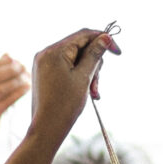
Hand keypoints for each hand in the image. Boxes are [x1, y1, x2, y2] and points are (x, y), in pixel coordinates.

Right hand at [0, 56, 29, 133]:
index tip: (18, 61)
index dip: (3, 63)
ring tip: (28, 78)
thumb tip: (8, 55)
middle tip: (24, 68)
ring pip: (0, 90)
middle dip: (10, 71)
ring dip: (16, 82)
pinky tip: (27, 88)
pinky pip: (6, 102)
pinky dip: (18, 94)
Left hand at [26, 27, 117, 142]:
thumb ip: (95, 54)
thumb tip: (105, 37)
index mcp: (54, 51)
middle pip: (80, 47)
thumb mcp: (84, 77)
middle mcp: (46, 53)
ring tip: (93, 92)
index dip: (103, 39)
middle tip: (97, 84)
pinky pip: (68, 67)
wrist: (47, 128)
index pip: (83, 35)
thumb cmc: (65, 104)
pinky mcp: (46, 73)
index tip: (118, 52)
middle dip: (94, 63)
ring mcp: (44, 63)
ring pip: (76, 58)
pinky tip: (87, 92)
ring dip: (89, 73)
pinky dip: (80, 76)